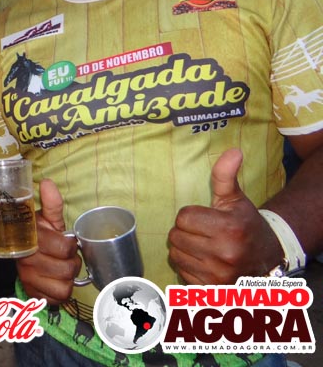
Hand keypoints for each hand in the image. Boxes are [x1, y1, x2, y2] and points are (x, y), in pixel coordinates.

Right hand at [16, 178, 80, 304]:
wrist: (19, 252)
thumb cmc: (39, 234)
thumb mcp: (46, 218)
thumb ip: (51, 203)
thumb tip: (47, 182)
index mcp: (31, 239)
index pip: (65, 248)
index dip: (70, 245)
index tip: (64, 241)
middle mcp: (26, 260)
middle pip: (67, 269)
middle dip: (71, 262)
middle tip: (63, 256)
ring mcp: (27, 279)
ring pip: (64, 287)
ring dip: (66, 278)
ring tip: (59, 269)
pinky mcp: (31, 294)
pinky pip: (57, 299)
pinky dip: (60, 292)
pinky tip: (55, 281)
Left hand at [168, 149, 282, 283]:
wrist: (265, 257)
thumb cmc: (244, 224)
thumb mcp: (235, 198)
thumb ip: (225, 176)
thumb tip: (233, 151)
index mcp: (229, 229)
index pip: (183, 218)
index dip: (191, 215)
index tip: (205, 218)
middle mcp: (224, 254)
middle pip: (176, 236)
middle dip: (185, 231)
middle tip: (203, 232)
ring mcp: (217, 275)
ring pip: (175, 254)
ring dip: (184, 248)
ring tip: (203, 246)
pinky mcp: (210, 289)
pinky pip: (180, 271)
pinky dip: (187, 265)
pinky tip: (203, 261)